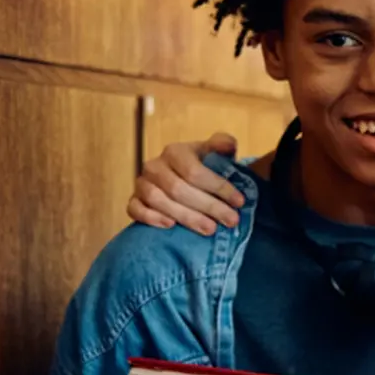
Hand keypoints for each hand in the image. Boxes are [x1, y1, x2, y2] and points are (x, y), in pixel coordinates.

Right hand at [128, 132, 247, 235]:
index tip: (240, 202)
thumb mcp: (214, 152)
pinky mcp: (133, 199)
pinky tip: (170, 226)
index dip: (218, 187)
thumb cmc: (201, 166)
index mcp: (175, 151)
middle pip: (179, 189)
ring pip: (158, 201)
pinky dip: (151, 217)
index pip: (195, 172)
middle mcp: (154, 166)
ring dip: (186, 217)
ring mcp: (142, 183)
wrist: (181, 177)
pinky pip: (135, 209)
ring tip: (210, 229)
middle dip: (209, 207)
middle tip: (231, 220)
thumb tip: (229, 145)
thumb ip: (222, 144)